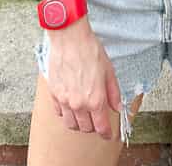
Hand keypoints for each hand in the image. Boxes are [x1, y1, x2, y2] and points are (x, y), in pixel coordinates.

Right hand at [46, 17, 121, 140]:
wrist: (70, 38)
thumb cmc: (89, 50)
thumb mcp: (109, 70)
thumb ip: (113, 92)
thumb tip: (117, 106)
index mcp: (95, 99)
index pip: (101, 127)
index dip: (106, 133)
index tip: (108, 134)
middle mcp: (79, 104)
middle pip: (86, 128)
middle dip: (93, 127)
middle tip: (97, 119)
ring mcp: (64, 100)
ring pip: (71, 124)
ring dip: (79, 123)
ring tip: (84, 115)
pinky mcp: (54, 94)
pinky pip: (59, 113)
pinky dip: (66, 114)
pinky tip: (71, 106)